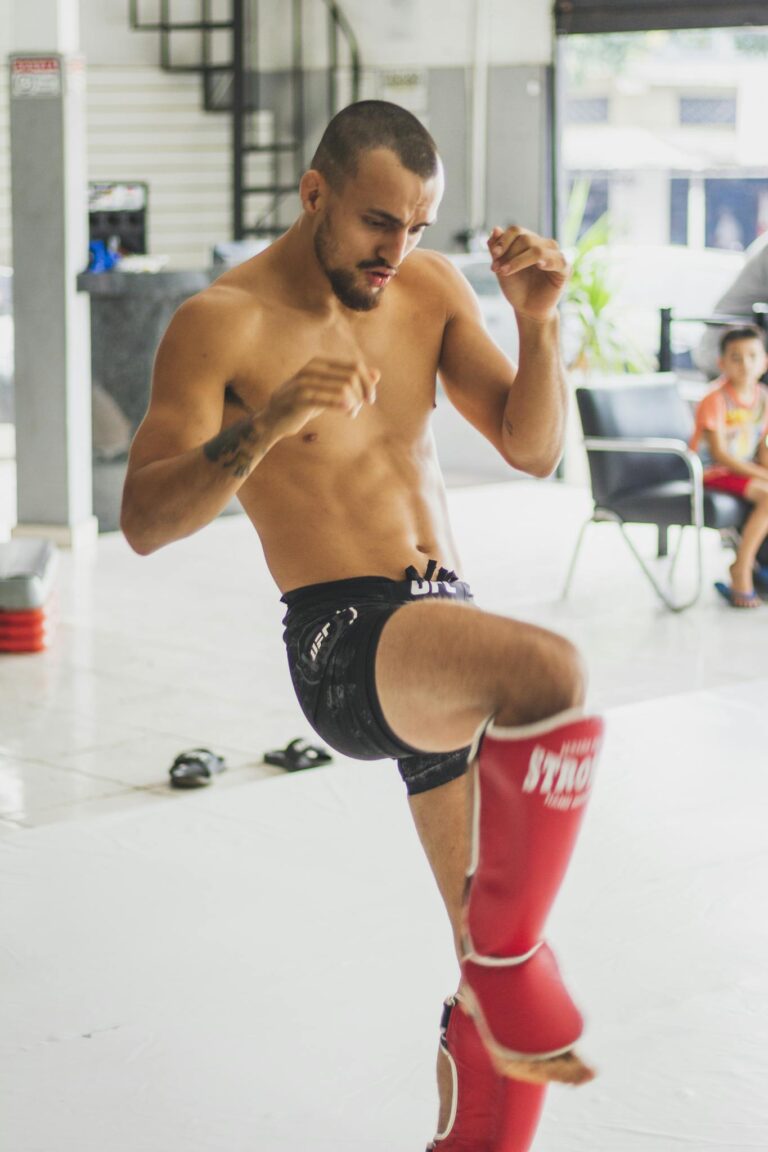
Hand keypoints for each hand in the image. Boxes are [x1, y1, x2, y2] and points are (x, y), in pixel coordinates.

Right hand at [263, 356, 379, 440]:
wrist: (276, 419)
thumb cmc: (306, 403)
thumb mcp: (329, 390)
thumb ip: (352, 381)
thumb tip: (377, 374)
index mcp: (320, 363)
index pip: (355, 366)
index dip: (367, 382)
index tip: (370, 399)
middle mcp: (312, 369)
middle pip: (351, 376)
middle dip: (362, 394)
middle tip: (359, 409)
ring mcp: (305, 383)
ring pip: (343, 388)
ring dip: (353, 403)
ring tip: (352, 413)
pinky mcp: (300, 399)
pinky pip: (328, 400)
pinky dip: (342, 405)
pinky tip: (348, 412)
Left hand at [487, 226, 569, 320]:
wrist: (527, 310)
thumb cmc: (516, 288)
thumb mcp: (502, 268)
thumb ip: (497, 250)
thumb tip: (495, 229)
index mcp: (529, 242)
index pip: (516, 231)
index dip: (504, 240)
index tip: (494, 255)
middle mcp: (543, 245)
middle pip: (525, 239)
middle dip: (508, 253)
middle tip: (497, 269)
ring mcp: (555, 255)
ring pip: (537, 249)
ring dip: (518, 261)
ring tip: (504, 272)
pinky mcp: (564, 269)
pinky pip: (557, 260)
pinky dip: (547, 261)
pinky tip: (538, 266)